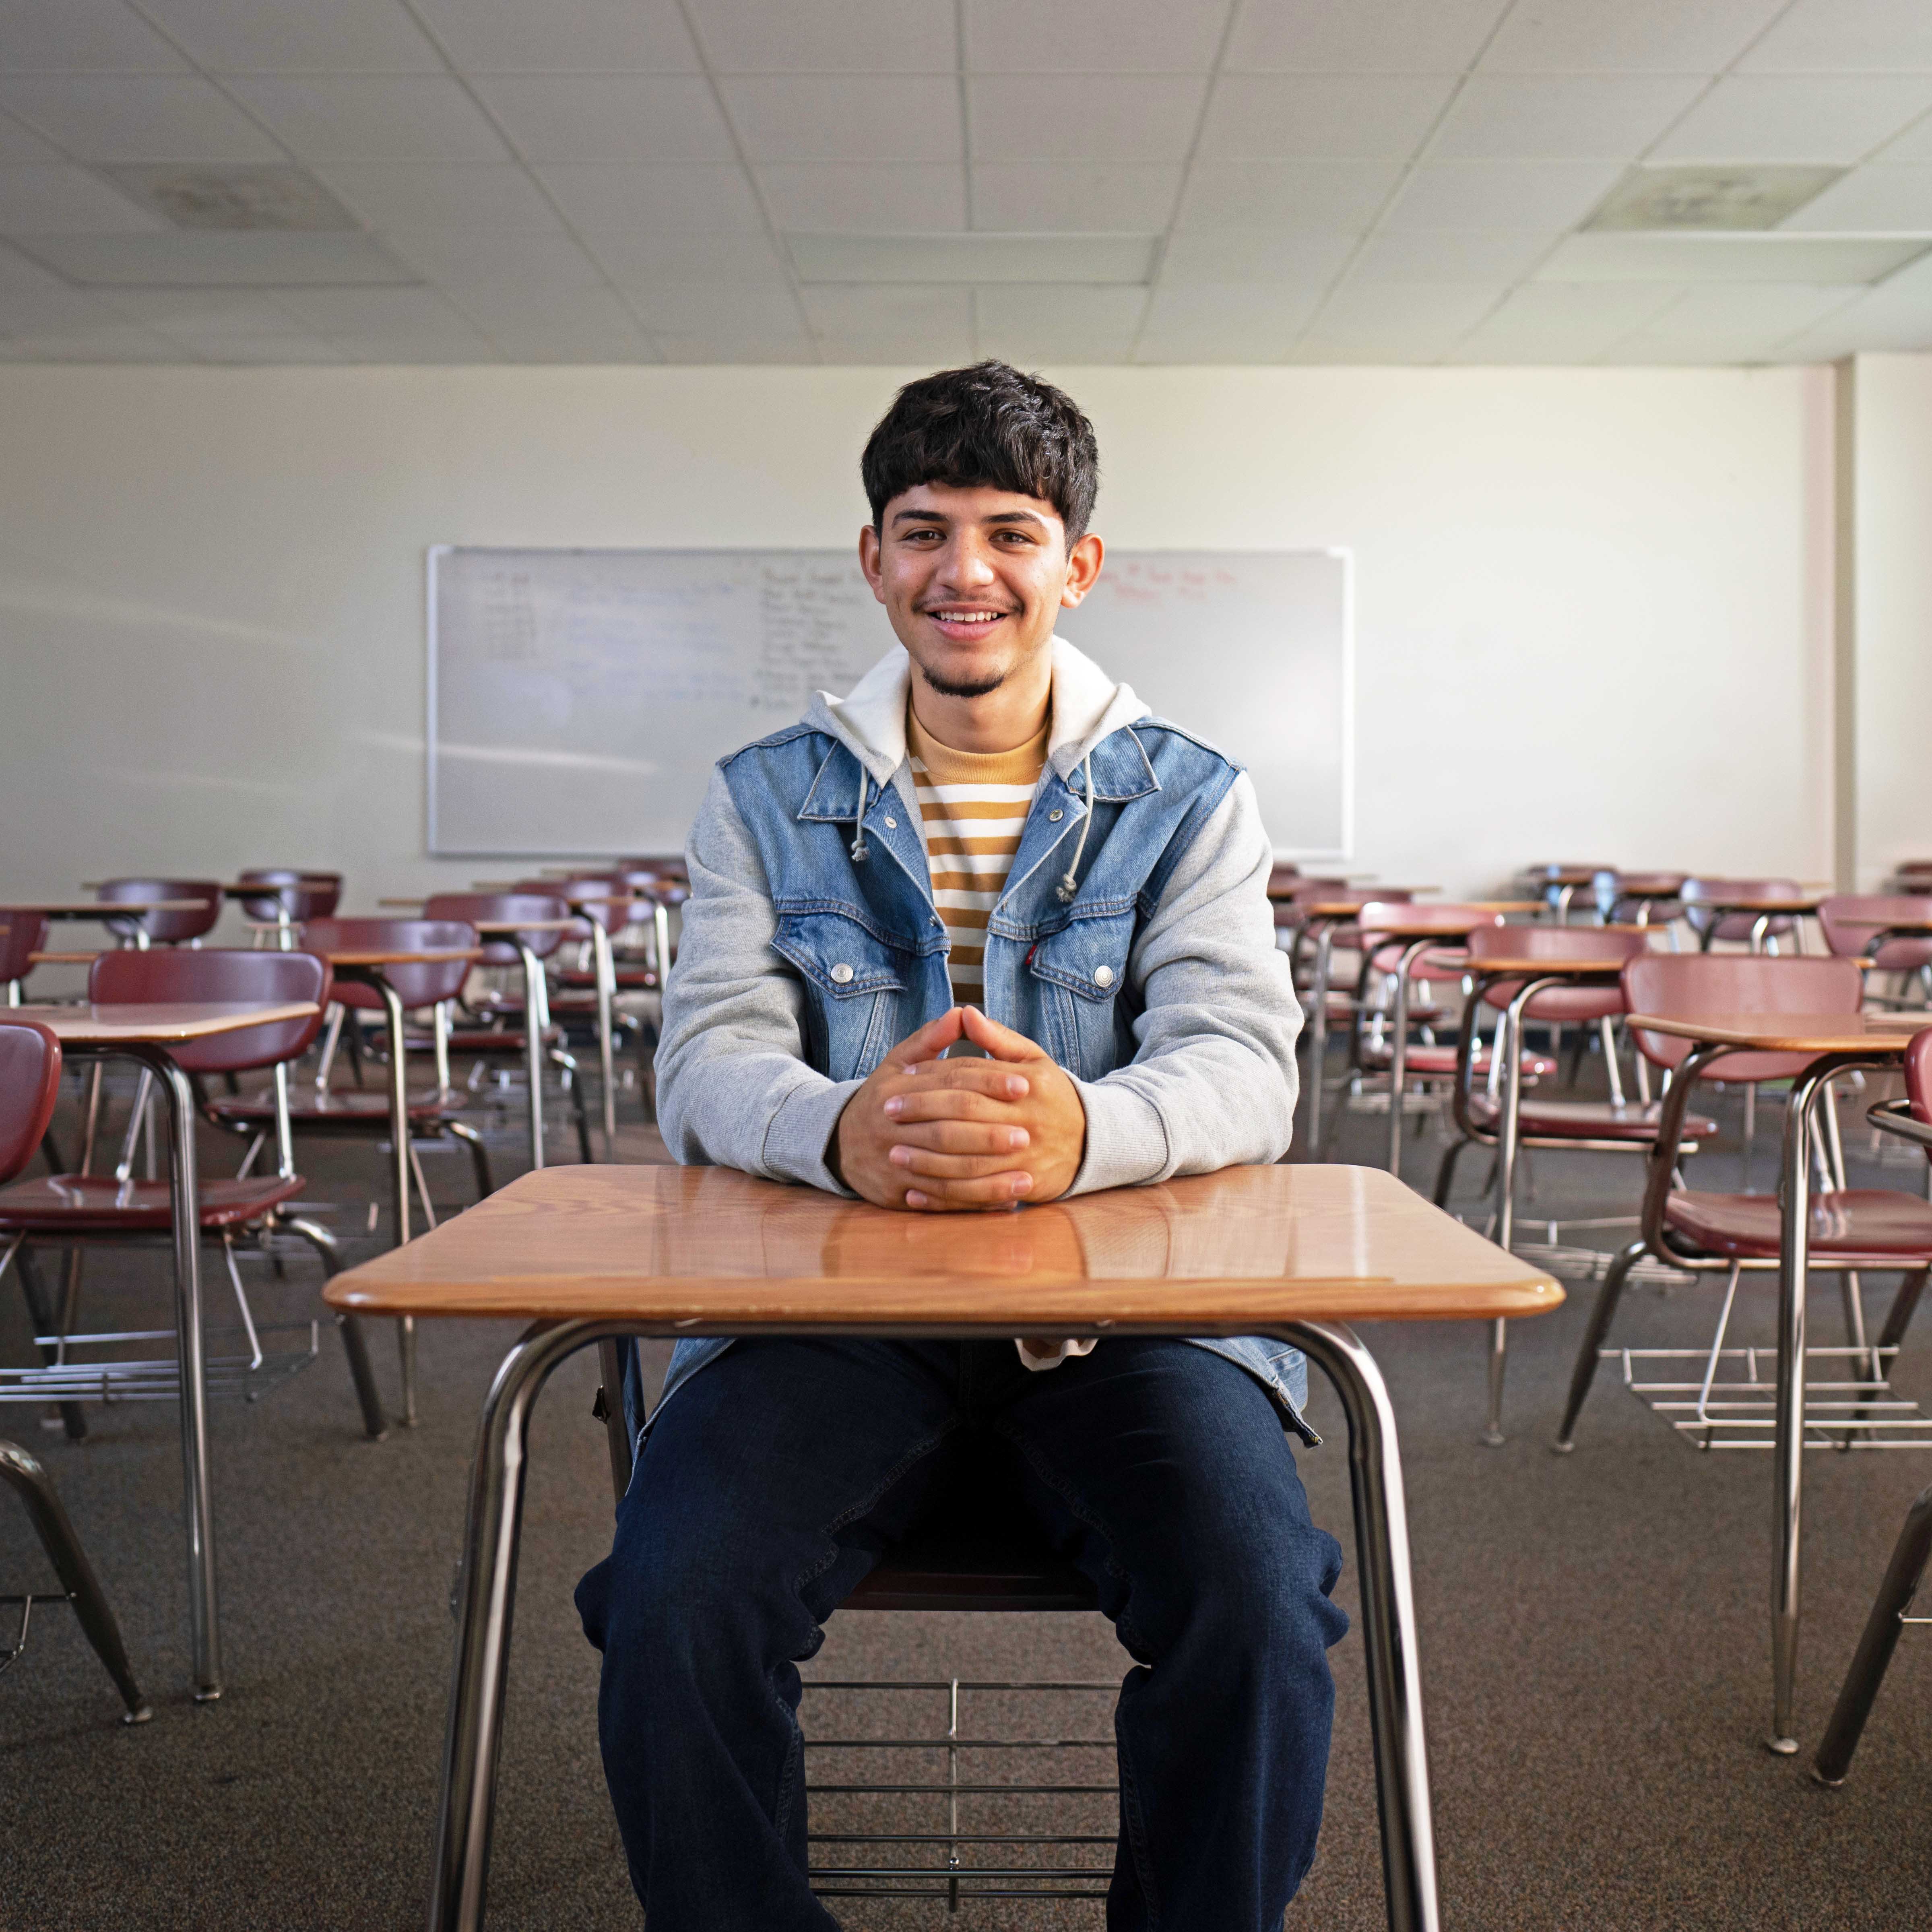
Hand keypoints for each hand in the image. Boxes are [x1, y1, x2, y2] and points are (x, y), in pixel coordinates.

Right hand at [830, 1008, 1010, 1209]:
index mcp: (896, 1089)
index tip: (1024, 1083)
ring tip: (1027, 1176)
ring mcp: (893, 1163)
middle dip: (989, 1133)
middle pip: (947, 1129)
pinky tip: (1005, 1202)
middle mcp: (892, 1126)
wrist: (837, 1144)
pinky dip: (973, 1203)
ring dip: (988, 1177)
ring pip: (945, 1171)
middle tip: (1028, 1134)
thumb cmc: (881, 1099)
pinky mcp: (896, 1194)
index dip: (988, 1081)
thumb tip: (963, 1012)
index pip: (949, 1082)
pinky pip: (940, 1202)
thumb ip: (930, 1039)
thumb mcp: (897, 1063)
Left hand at [883, 1006, 1086, 1211]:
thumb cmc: (1051, 1095)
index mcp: (1028, 1083)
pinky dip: (944, 1196)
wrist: (1092, 1140)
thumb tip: (965, 1012)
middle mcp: (1028, 1119)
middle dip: (923, 1111)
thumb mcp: (1033, 1059)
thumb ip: (998, 1038)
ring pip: (969, 1159)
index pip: (972, 1075)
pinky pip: (978, 1195)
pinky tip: (916, 1192)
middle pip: (966, 1113)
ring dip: (927, 1159)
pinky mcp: (1025, 1186)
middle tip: (887, 1110)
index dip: (934, 1074)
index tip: (903, 1075)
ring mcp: (1027, 1156)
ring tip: (894, 1153)